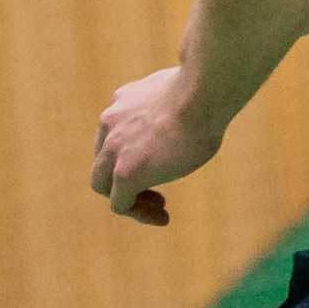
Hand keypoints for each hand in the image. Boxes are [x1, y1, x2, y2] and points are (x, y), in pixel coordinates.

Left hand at [92, 64, 224, 226]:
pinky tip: (163, 217)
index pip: (115, 132)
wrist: (201, 94)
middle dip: (122, 178)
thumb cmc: (206, 92)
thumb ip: (175, 100)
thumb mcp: (184, 90)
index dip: (132, 153)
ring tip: (159, 210)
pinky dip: (138, 213)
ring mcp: (114, 147)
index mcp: (124, 100)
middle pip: (102, 159)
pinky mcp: (125, 171)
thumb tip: (194, 99)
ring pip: (102, 183)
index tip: (161, 162)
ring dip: (129, 199)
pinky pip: (119, 203)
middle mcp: (112, 121)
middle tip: (155, 190)